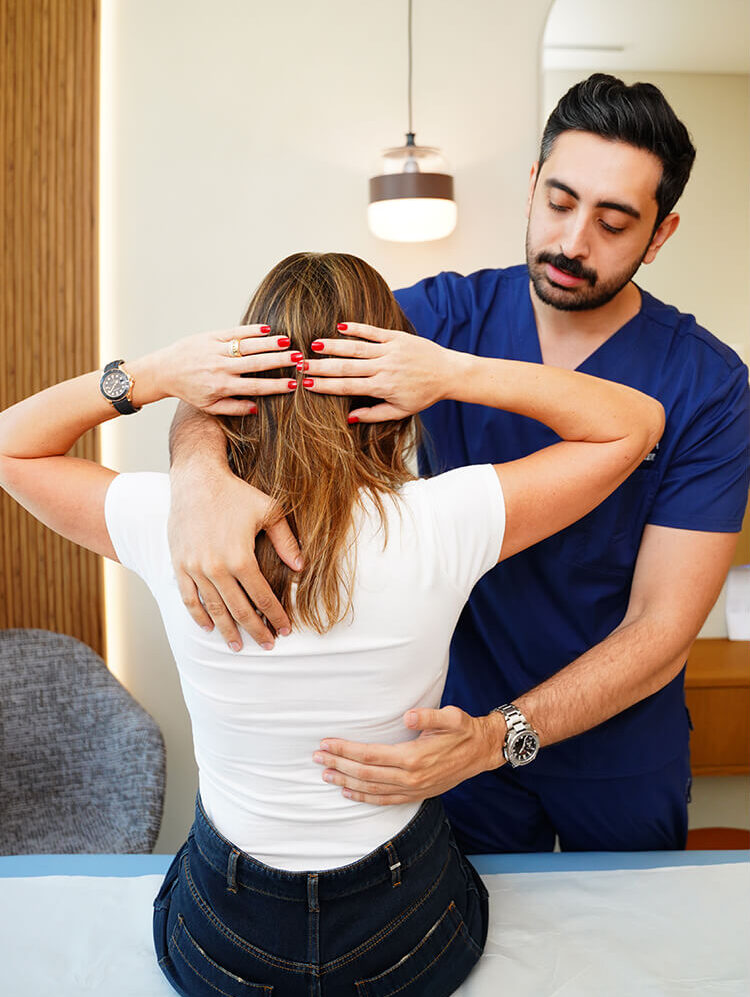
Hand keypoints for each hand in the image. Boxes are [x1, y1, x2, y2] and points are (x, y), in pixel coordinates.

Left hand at [157, 325, 296, 414]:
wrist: (165, 371)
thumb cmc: (189, 391)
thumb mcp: (210, 406)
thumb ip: (234, 408)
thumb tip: (256, 407)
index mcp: (222, 386)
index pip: (256, 387)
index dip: (276, 386)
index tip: (294, 384)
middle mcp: (220, 368)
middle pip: (256, 364)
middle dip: (279, 361)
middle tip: (298, 358)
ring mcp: (215, 350)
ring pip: (247, 346)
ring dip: (269, 343)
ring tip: (288, 341)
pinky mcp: (210, 336)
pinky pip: (234, 332)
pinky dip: (251, 330)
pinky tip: (267, 329)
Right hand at [169, 462, 302, 649]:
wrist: (195, 479)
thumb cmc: (236, 493)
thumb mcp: (269, 511)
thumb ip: (286, 541)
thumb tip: (300, 567)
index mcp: (241, 558)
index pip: (263, 597)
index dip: (276, 616)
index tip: (285, 629)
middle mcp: (216, 568)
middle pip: (240, 610)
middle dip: (256, 630)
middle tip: (267, 645)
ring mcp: (195, 569)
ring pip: (214, 609)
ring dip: (228, 630)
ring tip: (238, 646)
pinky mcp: (179, 565)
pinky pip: (189, 599)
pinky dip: (199, 616)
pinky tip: (209, 628)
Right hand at [304, 322, 453, 421]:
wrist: (448, 373)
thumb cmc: (423, 395)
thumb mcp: (400, 411)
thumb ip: (373, 414)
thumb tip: (348, 417)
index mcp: (382, 387)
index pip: (347, 387)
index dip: (326, 385)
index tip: (307, 384)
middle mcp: (384, 368)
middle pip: (346, 367)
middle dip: (322, 366)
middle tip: (300, 364)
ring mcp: (390, 350)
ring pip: (356, 347)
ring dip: (333, 345)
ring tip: (314, 344)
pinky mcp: (397, 337)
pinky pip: (373, 331)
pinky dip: (356, 328)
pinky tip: (339, 326)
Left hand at [312, 706, 505, 804]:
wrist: (482, 752)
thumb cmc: (464, 730)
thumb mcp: (451, 717)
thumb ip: (428, 716)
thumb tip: (407, 717)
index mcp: (413, 758)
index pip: (370, 755)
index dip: (346, 750)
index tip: (326, 744)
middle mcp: (410, 777)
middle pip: (365, 773)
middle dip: (338, 765)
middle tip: (317, 758)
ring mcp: (413, 789)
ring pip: (371, 789)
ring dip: (346, 782)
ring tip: (326, 775)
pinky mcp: (417, 794)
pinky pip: (384, 800)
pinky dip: (364, 798)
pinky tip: (349, 793)